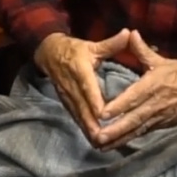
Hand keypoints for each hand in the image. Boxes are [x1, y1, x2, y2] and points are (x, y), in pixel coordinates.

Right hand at [34, 30, 131, 144]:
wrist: (48, 53)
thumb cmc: (74, 50)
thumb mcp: (92, 45)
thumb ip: (111, 44)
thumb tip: (128, 33)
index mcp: (80, 70)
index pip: (88, 88)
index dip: (94, 101)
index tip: (104, 114)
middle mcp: (72, 86)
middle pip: (82, 107)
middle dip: (92, 123)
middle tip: (104, 138)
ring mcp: (68, 96)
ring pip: (78, 115)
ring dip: (88, 130)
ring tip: (100, 143)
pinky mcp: (66, 102)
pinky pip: (76, 117)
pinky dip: (84, 128)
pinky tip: (93, 139)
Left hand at [93, 31, 176, 149]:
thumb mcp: (162, 60)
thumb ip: (142, 50)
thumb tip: (130, 33)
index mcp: (152, 85)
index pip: (133, 97)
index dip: (118, 106)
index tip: (102, 114)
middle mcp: (154, 104)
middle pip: (133, 119)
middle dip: (115, 129)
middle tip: (98, 137)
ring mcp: (158, 117)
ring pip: (136, 130)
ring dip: (119, 139)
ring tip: (101, 146)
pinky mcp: (161, 124)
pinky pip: (143, 133)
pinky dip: (129, 139)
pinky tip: (115, 146)